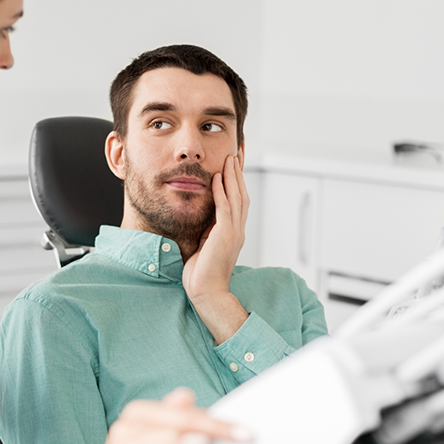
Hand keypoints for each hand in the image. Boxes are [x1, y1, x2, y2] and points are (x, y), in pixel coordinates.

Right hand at [88, 388, 249, 443]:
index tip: (242, 430)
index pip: (185, 408)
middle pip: (182, 414)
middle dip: (216, 424)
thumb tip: (206, 428)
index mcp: (142, 415)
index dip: (215, 416)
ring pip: (172, 426)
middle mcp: (131, 421)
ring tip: (227, 437)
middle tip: (243, 435)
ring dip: (203, 430)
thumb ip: (181, 441)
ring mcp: (124, 438)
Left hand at [182, 155, 249, 342]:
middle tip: (237, 151)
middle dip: (239, 172)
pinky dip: (222, 191)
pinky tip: (218, 177)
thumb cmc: (201, 273)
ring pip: (237, 197)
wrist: (206, 292)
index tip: (234, 163)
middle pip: (242, 193)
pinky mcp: (225, 236)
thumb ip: (207, 229)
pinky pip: (225, 208)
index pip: (238, 200)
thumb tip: (202, 217)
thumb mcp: (205, 245)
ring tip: (230, 157)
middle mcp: (237, 229)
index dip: (237, 180)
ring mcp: (234, 232)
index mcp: (233, 232)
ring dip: (233, 176)